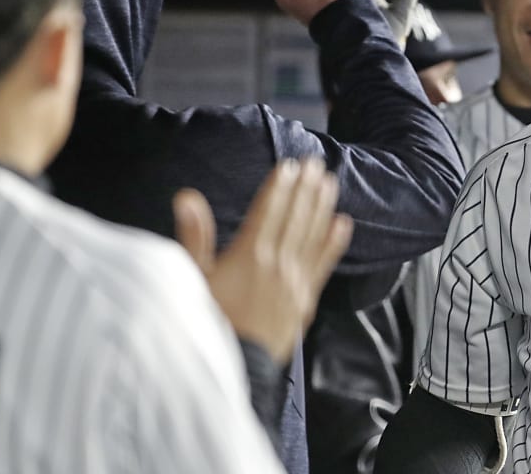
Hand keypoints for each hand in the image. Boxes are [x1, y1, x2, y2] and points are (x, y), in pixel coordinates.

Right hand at [174, 158, 352, 361]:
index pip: (269, 211)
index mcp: (249, 256)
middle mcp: (277, 265)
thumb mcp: (191, 280)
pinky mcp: (304, 301)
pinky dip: (334, 243)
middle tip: (316, 163)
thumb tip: (187, 197)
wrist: (234, 368)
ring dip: (321, 207)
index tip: (290, 166)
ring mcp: (294, 283)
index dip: (280, 186)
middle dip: (305, 189)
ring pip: (312, 236)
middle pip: (295, 218)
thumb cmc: (206, 324)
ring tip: (330, 182)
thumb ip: (194, 237)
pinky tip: (343, 224)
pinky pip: (323, 265)